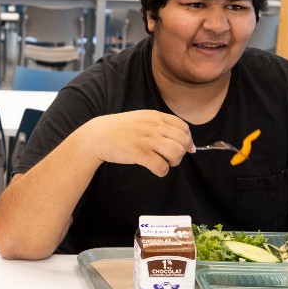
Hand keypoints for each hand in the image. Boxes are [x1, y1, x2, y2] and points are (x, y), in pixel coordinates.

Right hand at [79, 110, 194, 175]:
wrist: (98, 135)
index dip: (187, 140)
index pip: (184, 127)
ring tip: (163, 162)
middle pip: (183, 141)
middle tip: (169, 157)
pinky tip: (154, 169)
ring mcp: (146, 139)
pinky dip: (162, 171)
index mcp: (156, 116)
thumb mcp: (143, 120)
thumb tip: (190, 145)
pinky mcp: (139, 153)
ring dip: (173, 161)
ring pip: (176, 153)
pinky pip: (162, 166)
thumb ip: (163, 127)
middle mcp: (154, 126)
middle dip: (181, 152)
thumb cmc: (121, 130)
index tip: (184, 149)